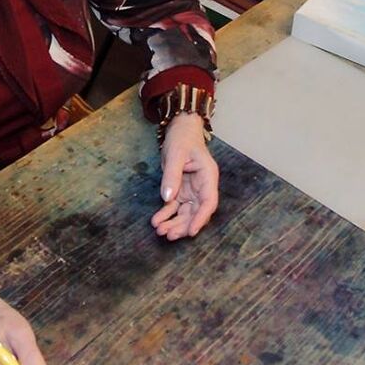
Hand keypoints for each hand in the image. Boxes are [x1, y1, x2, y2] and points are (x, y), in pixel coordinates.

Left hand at [151, 114, 219, 239]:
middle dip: (183, 225)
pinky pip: (174, 207)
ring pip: (185, 213)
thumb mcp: (175, 154)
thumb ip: (172, 176)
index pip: (208, 202)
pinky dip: (166, 215)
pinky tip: (156, 221)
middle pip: (196, 212)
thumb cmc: (182, 139)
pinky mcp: (181, 191)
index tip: (191, 231)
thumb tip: (167, 198)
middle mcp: (202, 187)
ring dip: (174, 223)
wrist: (179, 130)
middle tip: (168, 235)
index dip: (201, 218)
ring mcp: (192, 190)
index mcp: (208, 177)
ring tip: (160, 231)